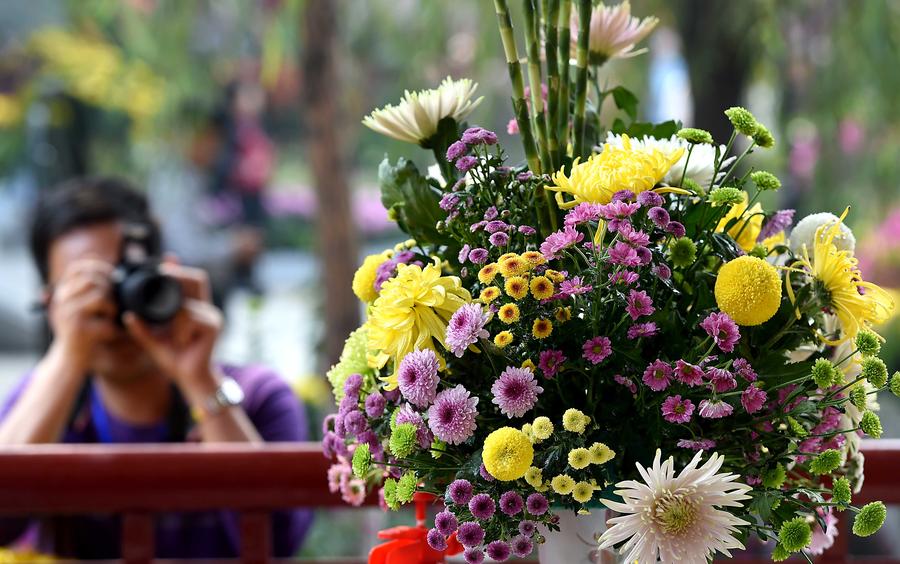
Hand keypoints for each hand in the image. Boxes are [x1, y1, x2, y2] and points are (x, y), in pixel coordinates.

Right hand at [46, 258, 116, 369]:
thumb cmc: (81, 331)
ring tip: (111, 315)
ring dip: (112, 304)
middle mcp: (62, 300)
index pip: (77, 268)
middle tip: (116, 297)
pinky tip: (110, 328)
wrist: (70, 358)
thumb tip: (108, 268)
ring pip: (99, 295)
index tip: (112, 272)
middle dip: (109, 285)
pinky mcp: (78, 328)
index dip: (97, 265)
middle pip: (91, 278)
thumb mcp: (80, 307)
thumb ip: (88, 290)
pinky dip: (112, 320)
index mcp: (63, 293)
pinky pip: (104, 317)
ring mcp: (68, 314)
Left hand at [123, 258, 223, 398]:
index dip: (178, 269)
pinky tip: (180, 342)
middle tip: (164, 277)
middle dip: (180, 276)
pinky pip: (190, 318)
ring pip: (186, 304)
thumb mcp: (152, 340)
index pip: (189, 281)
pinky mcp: (213, 326)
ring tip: (172, 335)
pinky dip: (179, 329)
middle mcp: (205, 308)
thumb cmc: (174, 359)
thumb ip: (141, 327)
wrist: (189, 379)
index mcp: (191, 308)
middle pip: (197, 279)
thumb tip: (127, 314)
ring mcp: (211, 316)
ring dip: (173, 317)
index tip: (166, 260)